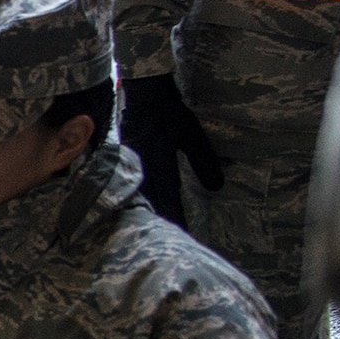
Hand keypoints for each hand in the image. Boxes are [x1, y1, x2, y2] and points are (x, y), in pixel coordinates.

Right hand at [119, 74, 223, 229]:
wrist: (143, 94)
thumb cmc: (169, 113)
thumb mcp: (191, 136)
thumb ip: (203, 162)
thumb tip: (217, 187)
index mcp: (160, 169)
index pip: (170, 202)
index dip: (177, 220)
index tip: (183, 238)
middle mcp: (143, 173)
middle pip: (151, 205)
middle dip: (158, 223)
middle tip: (162, 243)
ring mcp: (130, 169)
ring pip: (138, 198)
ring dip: (144, 214)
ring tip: (147, 231)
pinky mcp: (122, 164)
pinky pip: (129, 187)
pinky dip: (134, 199)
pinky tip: (134, 207)